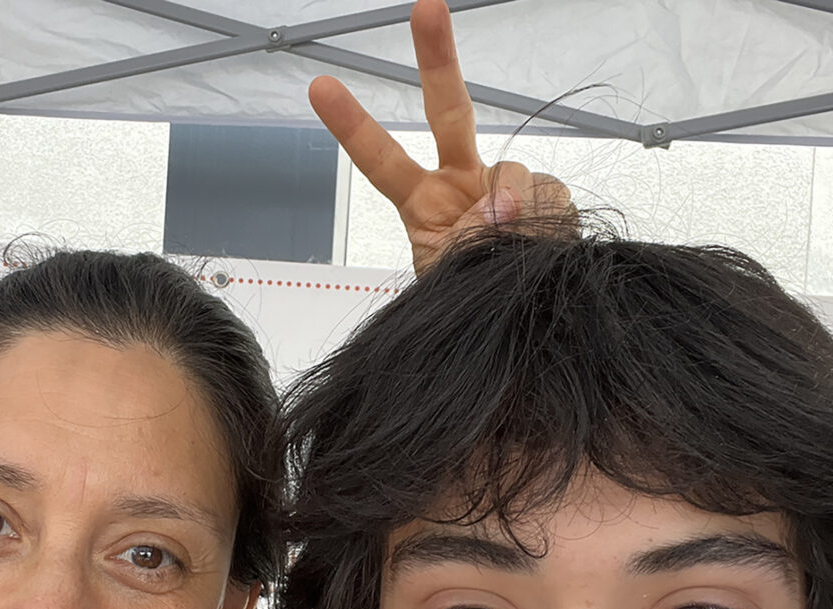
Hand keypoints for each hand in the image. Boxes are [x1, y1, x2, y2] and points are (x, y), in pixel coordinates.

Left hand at [309, 0, 574, 273]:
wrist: (523, 314)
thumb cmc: (471, 299)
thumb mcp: (451, 279)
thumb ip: (470, 239)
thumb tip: (504, 205)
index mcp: (424, 205)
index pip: (383, 160)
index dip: (353, 126)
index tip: (320, 88)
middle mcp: (461, 185)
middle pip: (449, 112)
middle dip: (438, 59)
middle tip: (426, 8)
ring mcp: (504, 190)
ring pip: (515, 170)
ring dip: (516, 208)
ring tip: (510, 247)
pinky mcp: (545, 200)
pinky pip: (550, 194)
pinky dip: (545, 217)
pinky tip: (538, 241)